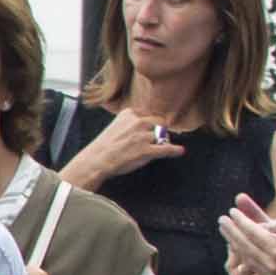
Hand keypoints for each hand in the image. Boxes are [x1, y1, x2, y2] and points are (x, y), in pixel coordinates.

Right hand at [59, 107, 179, 190]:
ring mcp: (143, 136)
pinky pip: (168, 149)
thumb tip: (147, 126)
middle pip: (160, 123)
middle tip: (158, 139)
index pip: (149, 114)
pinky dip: (175, 150)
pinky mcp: (147, 150)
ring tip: (160, 147)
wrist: (96, 161)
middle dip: (161, 131)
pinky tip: (179, 151)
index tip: (152, 128)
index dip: (152, 123)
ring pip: (163, 136)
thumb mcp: (115, 126)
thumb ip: (130, 123)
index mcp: (129, 114)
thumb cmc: (103, 146)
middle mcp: (138, 122)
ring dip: (164, 141)